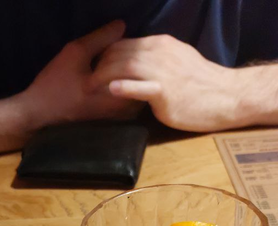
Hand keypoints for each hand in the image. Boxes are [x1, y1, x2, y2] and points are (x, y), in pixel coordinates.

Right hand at [20, 21, 142, 128]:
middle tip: (129, 56)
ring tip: (124, 69)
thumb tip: (122, 26)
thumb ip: (101, 39)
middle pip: (143, 82)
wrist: (39, 114)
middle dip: (138, 67)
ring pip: (138, 94)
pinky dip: (128, 90)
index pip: (138, 65)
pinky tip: (116, 83)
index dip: (134, 51)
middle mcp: (119, 107)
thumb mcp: (75, 54)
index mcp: (113, 90)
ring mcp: (117, 117)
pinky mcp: (113, 122)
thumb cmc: (55, 84)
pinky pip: (130, 103)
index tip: (125, 44)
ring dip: (135, 80)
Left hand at [90, 34, 238, 131]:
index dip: (106, 55)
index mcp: (161, 45)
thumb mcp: (178, 62)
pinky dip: (125, 87)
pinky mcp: (165, 92)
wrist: (224, 96)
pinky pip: (141, 87)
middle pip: (121, 53)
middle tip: (84, 80)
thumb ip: (157, 60)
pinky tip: (112, 89)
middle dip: (100, 65)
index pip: (126, 44)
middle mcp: (160, 54)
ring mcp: (162, 72)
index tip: (93, 68)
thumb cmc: (200, 84)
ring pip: (127, 67)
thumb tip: (138, 62)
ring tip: (89, 87)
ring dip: (104, 75)